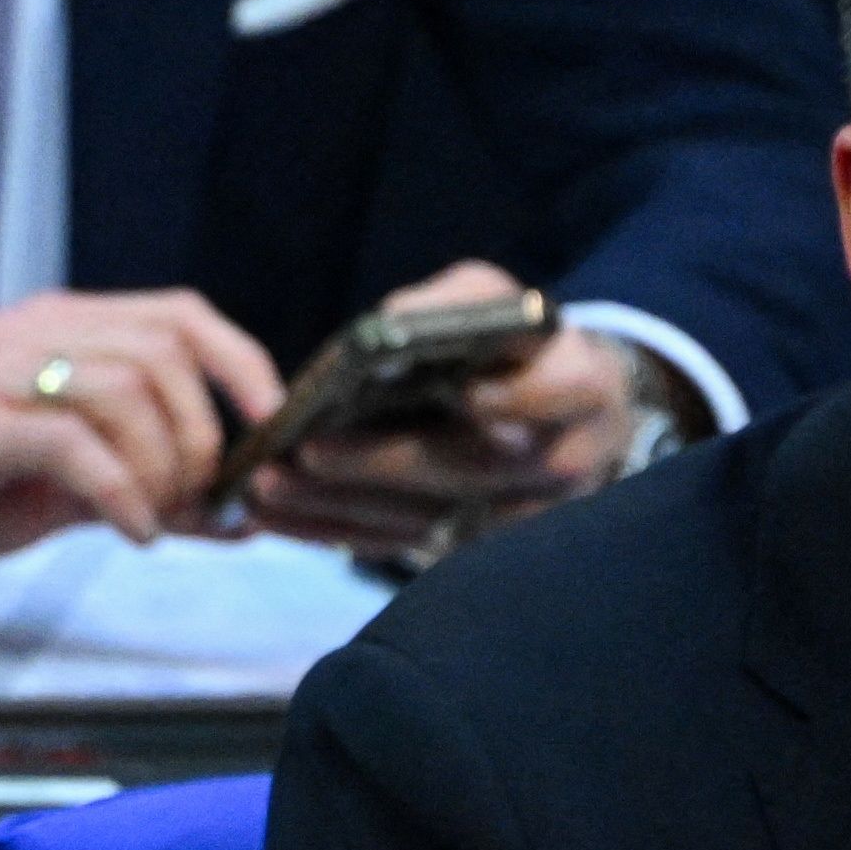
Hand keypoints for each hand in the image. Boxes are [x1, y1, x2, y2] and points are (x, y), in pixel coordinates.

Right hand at [0, 288, 285, 593]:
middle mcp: (28, 332)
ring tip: (158, 520)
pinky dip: (121, 492)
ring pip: (126, 391)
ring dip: (166, 468)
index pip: (178, 315)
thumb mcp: (61, 486)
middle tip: (200, 501)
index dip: (242, 365)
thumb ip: (147, 489)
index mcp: (57, 328)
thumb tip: (240, 517)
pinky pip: (71, 444)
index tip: (273, 429)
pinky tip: (132, 531)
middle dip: (205, 436)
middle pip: (164, 353)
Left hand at [245, 262, 676, 560]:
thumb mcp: (492, 300)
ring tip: (270, 486)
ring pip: (432, 522)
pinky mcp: (476, 547)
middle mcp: (564, 458)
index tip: (461, 396)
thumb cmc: (514, 344)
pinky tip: (276, 517)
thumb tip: (385, 330)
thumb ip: (449, 307)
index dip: (516, 399)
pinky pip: (402, 549)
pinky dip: (335, 532)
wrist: (562, 412)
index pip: (560, 391)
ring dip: (343, 507)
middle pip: (475, 468)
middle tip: (310, 451)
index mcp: (580, 383)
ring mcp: (522, 516)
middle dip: (386, 462)